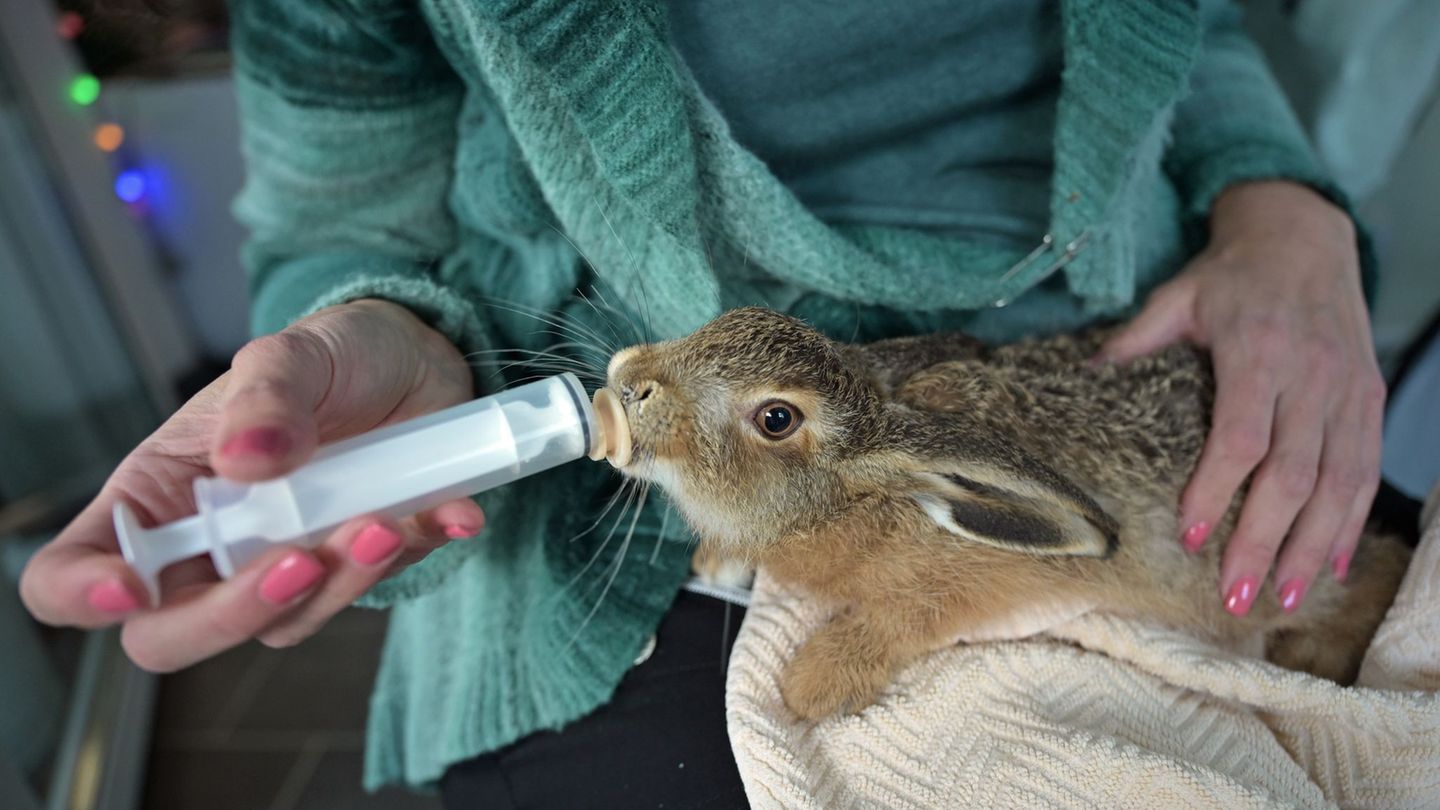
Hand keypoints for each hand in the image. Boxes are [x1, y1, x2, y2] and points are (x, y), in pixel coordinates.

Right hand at [20, 299, 485, 670]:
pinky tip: (449, 514)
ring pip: (286, 621)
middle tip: (301, 560)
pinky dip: (412, 556)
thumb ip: (267, 398)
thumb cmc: (333, 356)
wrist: (417, 360)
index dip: (83, 592)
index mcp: (157, 494)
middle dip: (236, 611)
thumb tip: (246, 457)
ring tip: (384, 519)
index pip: (72, 571)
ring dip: (340, 582)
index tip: (131, 588)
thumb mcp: (291, 354)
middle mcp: (209, 545)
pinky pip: (375, 591)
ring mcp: (282, 564)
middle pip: (174, 633)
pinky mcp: (355, 570)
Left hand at [1099, 181, 1384, 615]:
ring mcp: (1347, 392)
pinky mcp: (1368, 400)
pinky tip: (1331, 565)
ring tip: (1283, 598)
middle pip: (1292, 475)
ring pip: (1337, 484)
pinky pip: (1366, 472)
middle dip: (1264, 542)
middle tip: (1234, 595)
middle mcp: (1312, 376)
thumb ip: (1134, 340)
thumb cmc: (1231, 274)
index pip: (1241, 436)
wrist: (1305, 235)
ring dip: (1311, 548)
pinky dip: (1351, 523)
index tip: (1190, 535)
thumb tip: (1081, 378)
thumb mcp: (1177, 296)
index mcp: (1258, 352)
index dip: (1217, 490)